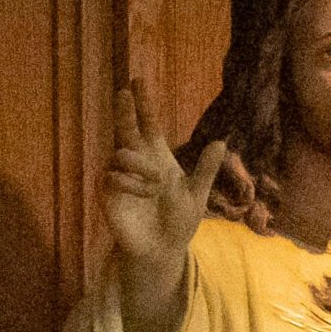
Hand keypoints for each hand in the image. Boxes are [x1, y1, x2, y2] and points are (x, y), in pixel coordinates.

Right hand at [104, 81, 225, 264]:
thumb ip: (206, 169)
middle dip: (125, 110)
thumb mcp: (196, 193)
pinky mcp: (109, 192)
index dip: (143, 105)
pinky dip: (131, 184)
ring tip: (155, 184)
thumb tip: (221, 142)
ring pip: (121, 153)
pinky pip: (113, 176)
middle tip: (124, 91)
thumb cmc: (178, 221)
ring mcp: (120, 176)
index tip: (137, 83)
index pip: (148, 125)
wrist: (163, 248)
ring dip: (140, 166)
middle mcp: (136, 162)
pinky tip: (145, 195)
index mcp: (157, 158)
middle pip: (126, 128)